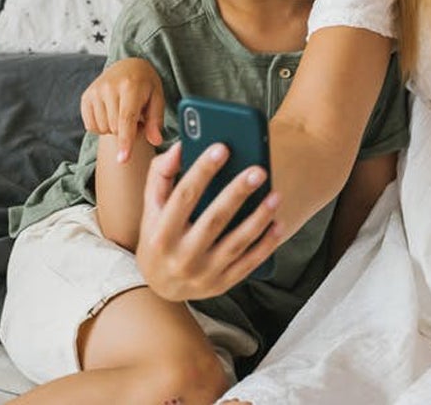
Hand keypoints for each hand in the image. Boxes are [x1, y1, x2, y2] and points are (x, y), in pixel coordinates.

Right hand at [81, 57, 164, 162]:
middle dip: (127, 131)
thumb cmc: (146, 84)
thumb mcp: (157, 98)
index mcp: (131, 87)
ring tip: (123, 113)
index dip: (125, 141)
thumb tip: (156, 141)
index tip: (122, 159)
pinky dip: (102, 126)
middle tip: (136, 118)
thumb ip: (156, 120)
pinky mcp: (85, 97)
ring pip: (102, 129)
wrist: (127, 65)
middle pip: (115, 128)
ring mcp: (95, 92)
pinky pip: (91, 126)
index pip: (126, 119)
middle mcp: (109, 88)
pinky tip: (111, 114)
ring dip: (114, 129)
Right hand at [135, 142, 281, 301]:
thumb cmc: (158, 236)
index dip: (202, 171)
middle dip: (237, 193)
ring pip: (236, 243)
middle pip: (214, 219)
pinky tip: (278, 223)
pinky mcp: (222, 284)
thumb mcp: (152, 207)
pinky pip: (249, 263)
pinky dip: (266, 244)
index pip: (183, 197)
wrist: (160, 287)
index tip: (222, 148)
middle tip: (258, 170)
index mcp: (161, 234)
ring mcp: (203, 274)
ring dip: (259, 218)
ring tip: (276, 195)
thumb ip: (162, 174)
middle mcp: (181, 256)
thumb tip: (181, 145)